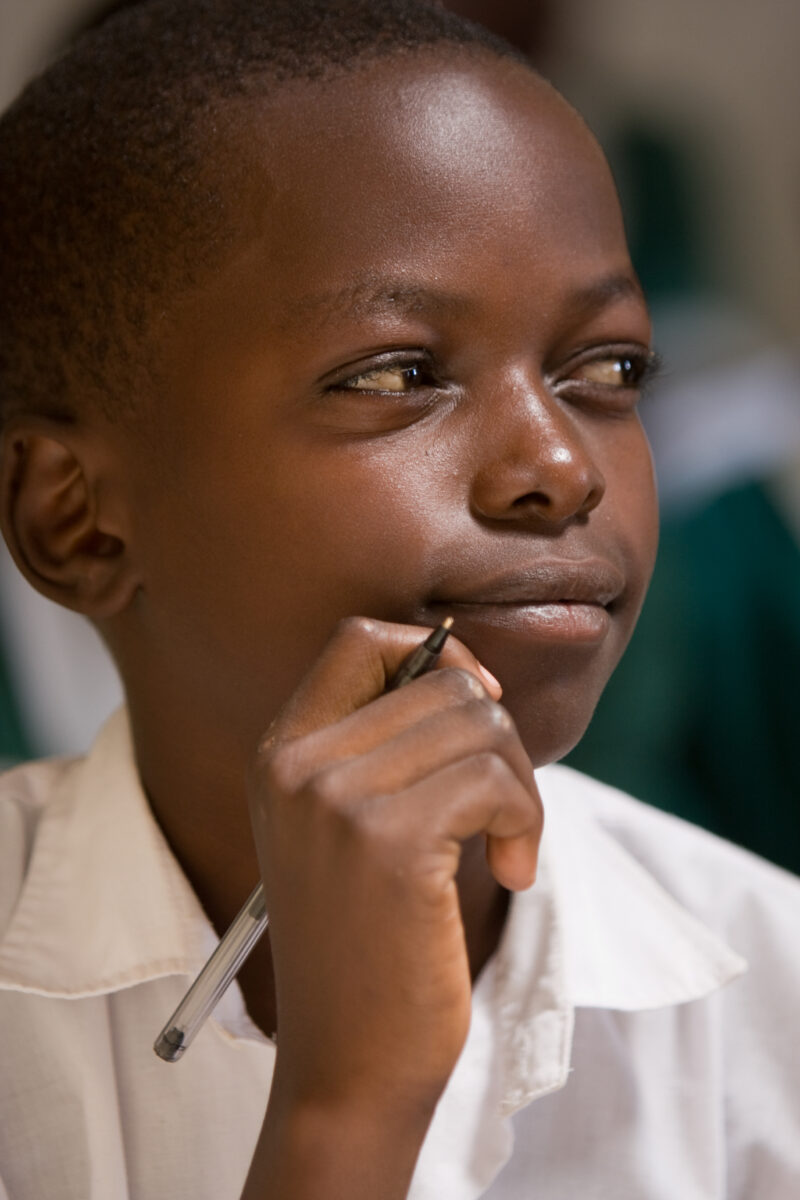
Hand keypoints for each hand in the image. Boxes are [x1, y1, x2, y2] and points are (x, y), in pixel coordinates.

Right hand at [243, 617, 541, 1195]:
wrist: (348, 1067)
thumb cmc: (369, 947)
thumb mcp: (349, 831)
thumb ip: (388, 747)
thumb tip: (471, 674)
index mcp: (280, 753)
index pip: (360, 637)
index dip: (433, 653)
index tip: (476, 708)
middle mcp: (296, 764)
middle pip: (443, 682)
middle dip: (500, 740)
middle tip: (503, 814)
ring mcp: (335, 799)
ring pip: (479, 724)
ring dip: (520, 786)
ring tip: (507, 847)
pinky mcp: (389, 840)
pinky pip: (495, 780)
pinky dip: (526, 823)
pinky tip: (511, 876)